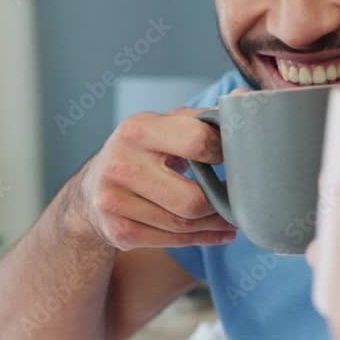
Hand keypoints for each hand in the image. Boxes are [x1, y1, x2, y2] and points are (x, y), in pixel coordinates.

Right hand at [66, 93, 242, 250]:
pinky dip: (203, 238)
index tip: (236, 159)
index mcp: (139, 129)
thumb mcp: (169, 124)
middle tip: (241, 199)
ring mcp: (115, 201)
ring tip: (234, 217)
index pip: (198, 141)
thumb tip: (245, 98)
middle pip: (192, 199)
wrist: (93, 185)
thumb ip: (206, 116)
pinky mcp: (117, 231)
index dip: (223, 153)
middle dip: (223, 203)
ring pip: (184, 224)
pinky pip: (173, 242)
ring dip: (217, 224)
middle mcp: (121, 164)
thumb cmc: (145, 149)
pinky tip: (219, 232)